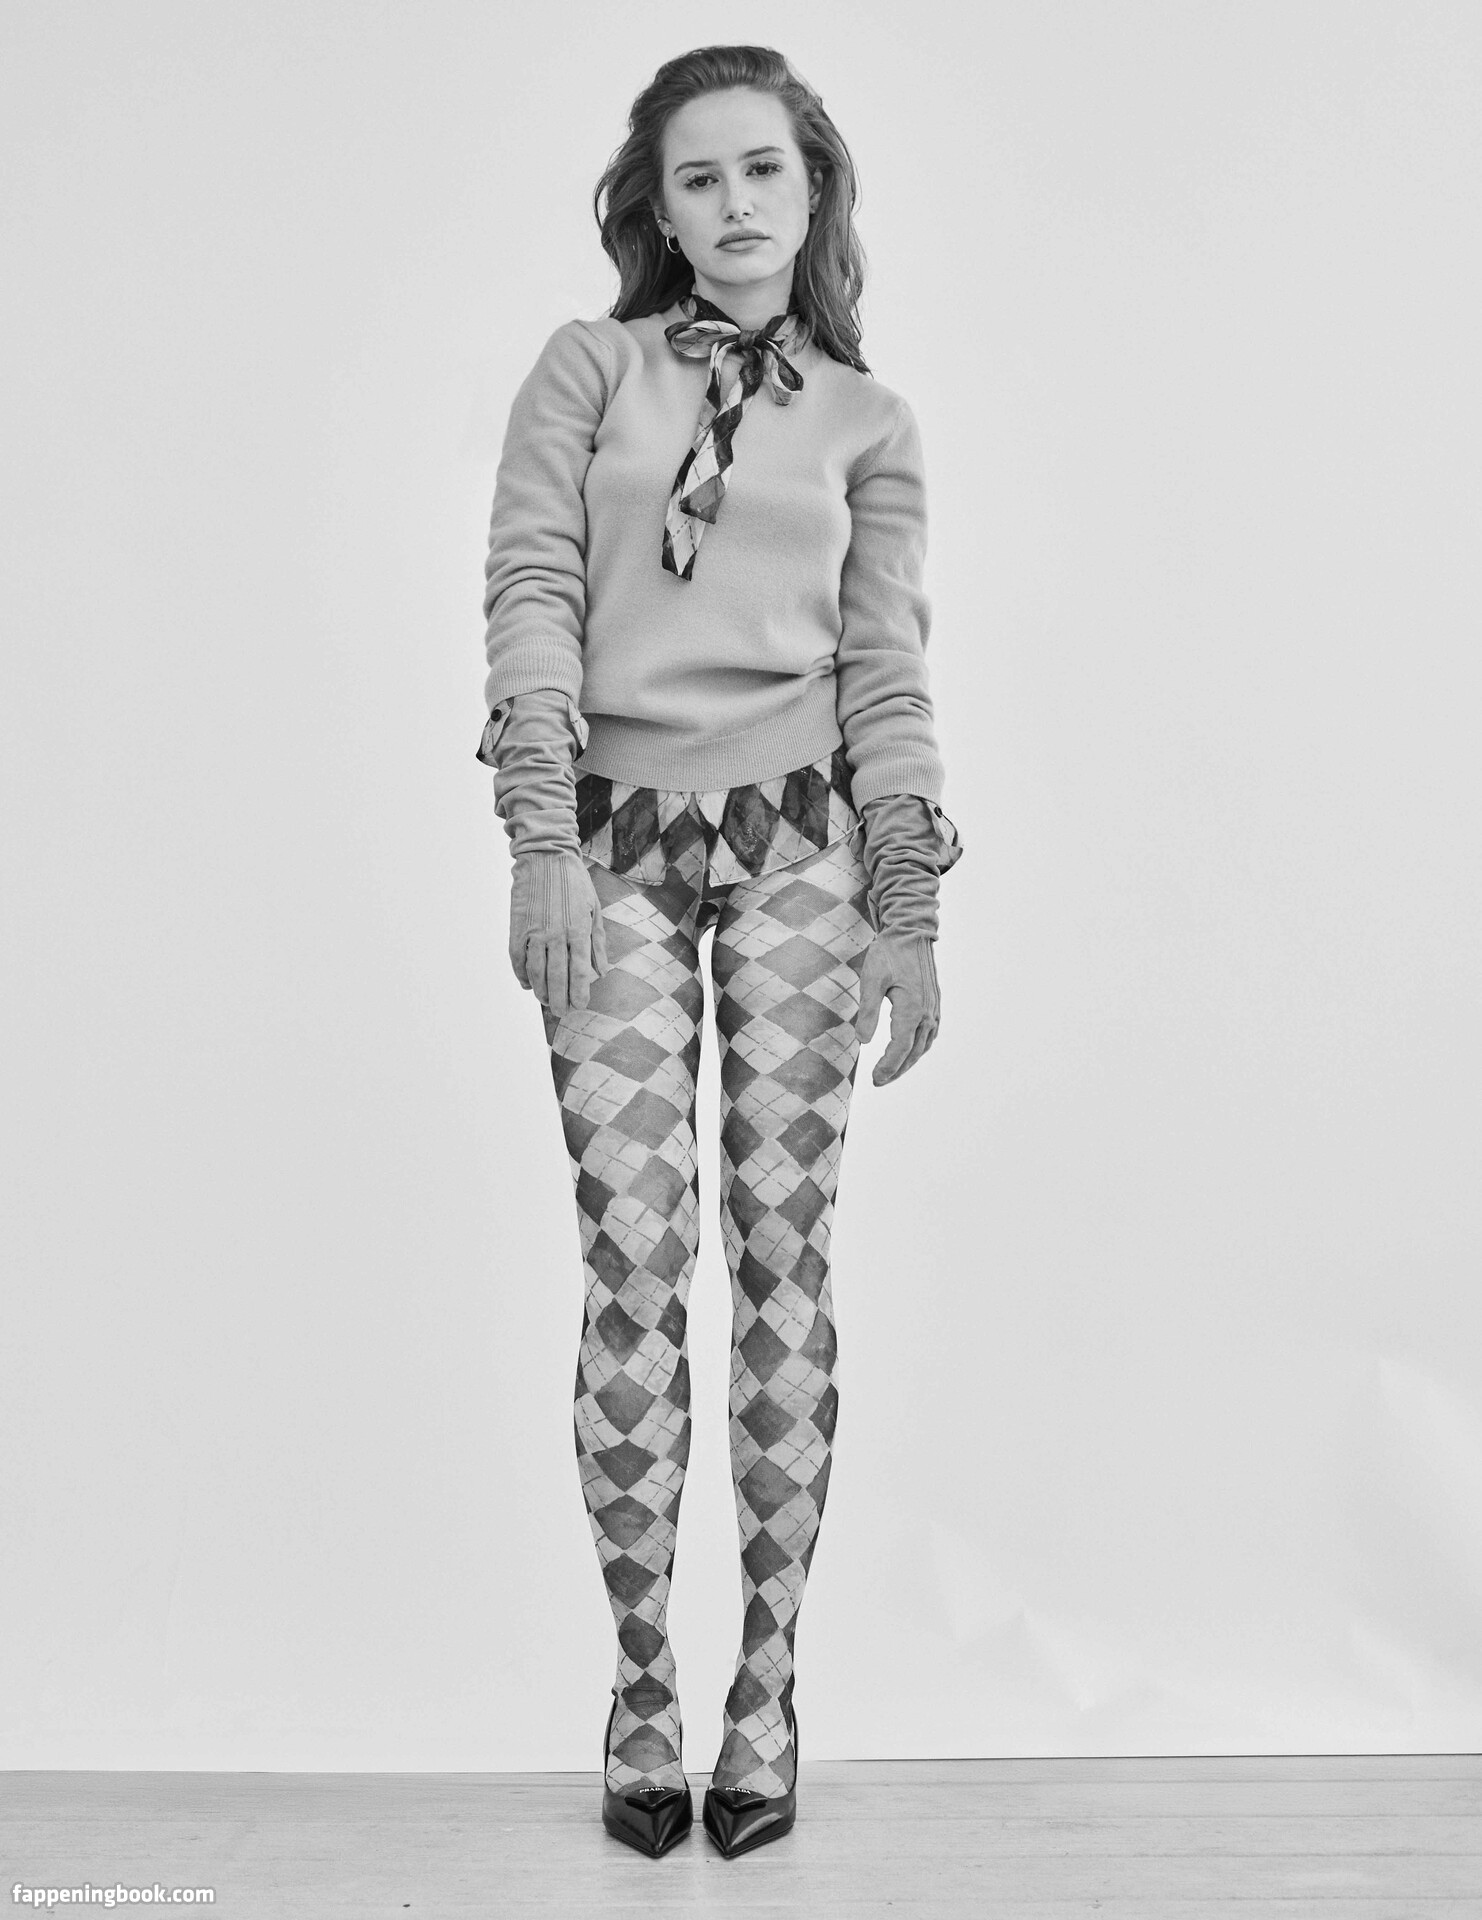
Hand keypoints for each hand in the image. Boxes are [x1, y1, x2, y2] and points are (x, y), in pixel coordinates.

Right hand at [509, 850, 608, 1016]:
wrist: (545, 857)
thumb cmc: (575, 883)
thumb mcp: (594, 909)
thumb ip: (597, 943)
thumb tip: (601, 972)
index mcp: (579, 930)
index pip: (580, 971)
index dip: (580, 993)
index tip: (580, 1005)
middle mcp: (557, 933)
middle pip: (557, 978)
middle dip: (560, 1000)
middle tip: (562, 1012)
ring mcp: (534, 931)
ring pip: (536, 972)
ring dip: (540, 991)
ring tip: (546, 1000)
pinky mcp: (518, 927)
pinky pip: (517, 959)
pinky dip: (522, 974)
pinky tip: (527, 983)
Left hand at [855, 931, 939, 1085]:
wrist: (910, 932)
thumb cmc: (888, 954)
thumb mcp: (871, 980)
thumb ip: (868, 1012)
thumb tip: (862, 1041)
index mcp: (912, 1009)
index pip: (900, 1048)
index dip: (887, 1066)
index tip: (875, 1079)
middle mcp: (927, 1013)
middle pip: (913, 1052)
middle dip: (896, 1070)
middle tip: (878, 1081)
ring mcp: (934, 1009)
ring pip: (924, 1046)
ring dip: (908, 1062)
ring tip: (891, 1072)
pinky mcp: (934, 1004)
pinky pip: (930, 1034)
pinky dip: (919, 1048)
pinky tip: (908, 1051)